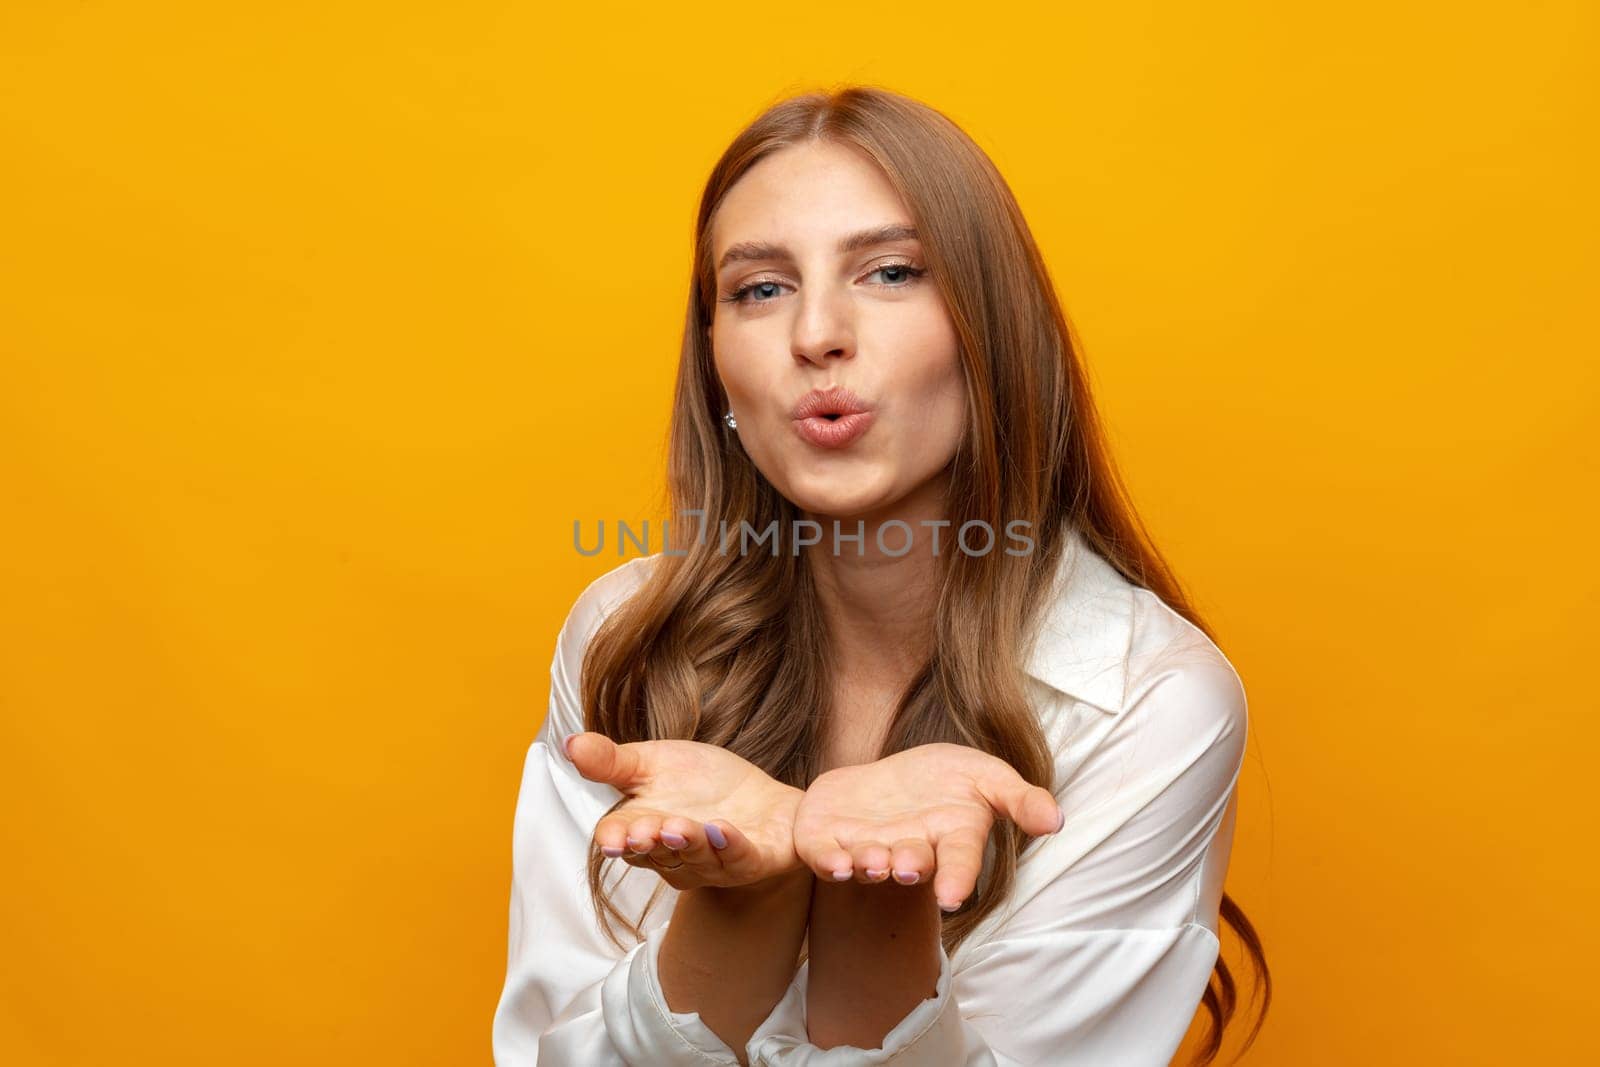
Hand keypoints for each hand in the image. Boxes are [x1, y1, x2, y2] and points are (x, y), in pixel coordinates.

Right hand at [563, 731, 805, 891]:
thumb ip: (611, 761)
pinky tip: (722, 828)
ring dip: (687, 843)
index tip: (612, 837)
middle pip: (657, 854)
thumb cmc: (701, 785)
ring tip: (679, 826)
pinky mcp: (751, 860)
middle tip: (643, 830)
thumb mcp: (652, 762)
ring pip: (697, 858)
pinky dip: (731, 846)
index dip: (616, 840)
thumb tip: (568, 743)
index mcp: (644, 829)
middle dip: (650, 842)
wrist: (761, 800)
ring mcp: (714, 862)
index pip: (621, 840)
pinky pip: (740, 858)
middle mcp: (675, 855)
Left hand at [792, 742, 1063, 910]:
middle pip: (911, 864)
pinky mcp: (829, 837)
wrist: (895, 774)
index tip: (952, 897)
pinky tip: (833, 864)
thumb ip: (1020, 799)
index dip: (957, 878)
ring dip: (868, 864)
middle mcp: (911, 850)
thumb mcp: (988, 777)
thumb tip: (1055, 821)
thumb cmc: (949, 780)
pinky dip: (826, 860)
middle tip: (907, 867)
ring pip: (868, 863)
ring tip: (870, 860)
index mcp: (951, 837)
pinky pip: (824, 855)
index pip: (960, 860)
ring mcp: (869, 846)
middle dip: (908, 866)